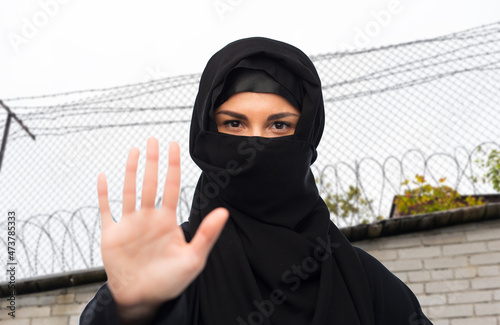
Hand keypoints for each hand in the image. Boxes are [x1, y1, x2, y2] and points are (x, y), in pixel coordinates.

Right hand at [97, 138, 227, 318]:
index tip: (174, 146)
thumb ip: (207, 234)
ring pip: (129, 190)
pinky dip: (103, 194)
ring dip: (130, 171)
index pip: (172, 186)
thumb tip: (223, 212)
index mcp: (167, 220)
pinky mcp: (112, 234)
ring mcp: (129, 224)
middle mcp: (148, 217)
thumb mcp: (193, 258)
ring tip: (134, 150)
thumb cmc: (170, 280)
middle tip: (153, 140)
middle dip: (152, 161)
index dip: (173, 166)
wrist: (143, 298)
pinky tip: (103, 177)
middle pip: (150, 183)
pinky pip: (106, 210)